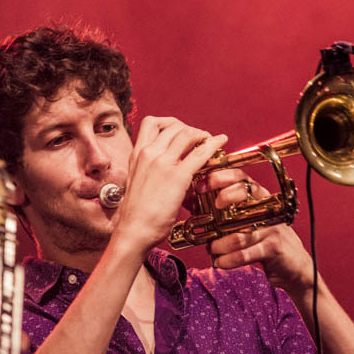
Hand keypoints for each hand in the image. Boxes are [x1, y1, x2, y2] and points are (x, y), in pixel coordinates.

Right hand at [113, 116, 227, 253]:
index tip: (181, 132)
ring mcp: (163, 163)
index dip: (171, 123)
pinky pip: (200, 153)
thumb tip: (164, 166)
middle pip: (174, 126)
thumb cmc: (136, 213)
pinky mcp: (177, 176)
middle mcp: (148, 153)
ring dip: (202, 135)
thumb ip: (148, 168)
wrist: (133, 230)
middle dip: (190, 129)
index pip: (152, 123)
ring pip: (187, 134)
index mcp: (137, 154)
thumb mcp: (136, 181)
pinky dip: (214, 144)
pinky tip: (221, 142)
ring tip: (210, 141)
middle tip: (200, 139)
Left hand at [202, 168, 313, 294]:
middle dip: (224, 197)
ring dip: (220, 243)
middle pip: (244, 191)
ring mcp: (271, 227)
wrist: (292, 264)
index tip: (199, 186)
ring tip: (211, 249)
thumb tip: (189, 202)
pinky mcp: (273, 248)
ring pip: (240, 231)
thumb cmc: (262, 238)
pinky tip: (220, 262)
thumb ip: (221, 211)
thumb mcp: (244, 220)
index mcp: (257, 196)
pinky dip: (229, 260)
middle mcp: (266, 206)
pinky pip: (245, 253)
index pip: (239, 176)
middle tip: (211, 211)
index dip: (218, 177)